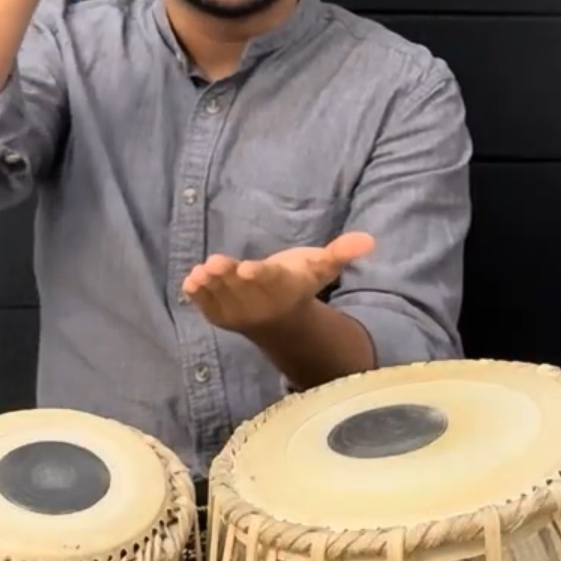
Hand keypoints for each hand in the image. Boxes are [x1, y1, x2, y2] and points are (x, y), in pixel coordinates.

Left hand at [180, 232, 375, 334]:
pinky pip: (206, 307)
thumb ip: (341, 253)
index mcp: (282, 287)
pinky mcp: (219, 316)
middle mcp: (258, 303)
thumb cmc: (298, 283)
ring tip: (200, 273)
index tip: (248, 267)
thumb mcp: (320, 267)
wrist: (279, 320)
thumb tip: (370, 240)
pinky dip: (198, 296)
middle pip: (241, 289)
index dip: (258, 275)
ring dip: (210, 286)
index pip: (270, 280)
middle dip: (227, 277)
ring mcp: (237, 312)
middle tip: (214, 263)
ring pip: (221, 297)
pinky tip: (190, 282)